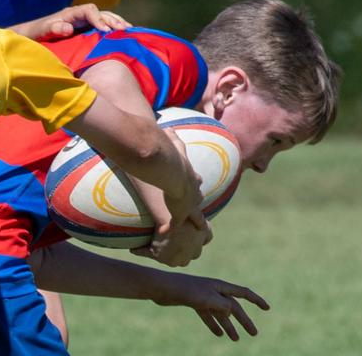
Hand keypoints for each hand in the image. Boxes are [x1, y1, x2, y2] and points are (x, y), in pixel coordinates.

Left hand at [14, 3, 130, 40]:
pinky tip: (124, 38)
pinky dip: (114, 31)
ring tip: (130, 32)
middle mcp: (79, 16)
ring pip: (105, 19)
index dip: (98, 19)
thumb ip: (52, 28)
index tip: (106, 31)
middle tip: (124, 30)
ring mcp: (84, 23)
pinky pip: (103, 29)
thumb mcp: (41, 31)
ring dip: (117, 24)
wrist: (30, 36)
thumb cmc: (35, 33)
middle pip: (101, 13)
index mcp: (70, 13)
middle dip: (113, 20)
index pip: (89, 10)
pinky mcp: (86, 32)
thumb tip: (68, 28)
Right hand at [142, 130, 205, 265]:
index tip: (196, 183)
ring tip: (197, 232)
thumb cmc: (172, 157)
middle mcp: (192, 192)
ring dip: (195, 223)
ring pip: (193, 217)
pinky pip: (174, 224)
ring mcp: (187, 205)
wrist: (173, 171)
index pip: (195, 180)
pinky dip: (169, 229)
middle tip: (198, 211)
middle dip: (197, 205)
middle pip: (197, 200)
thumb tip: (167, 126)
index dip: (195, 182)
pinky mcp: (179, 214)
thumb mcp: (174, 144)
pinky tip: (164, 234)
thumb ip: (171, 137)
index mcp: (190, 177)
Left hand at [151, 273, 269, 340]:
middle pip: (233, 307)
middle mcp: (214, 291)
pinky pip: (208, 316)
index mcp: (220, 286)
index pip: (243, 293)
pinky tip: (219, 334)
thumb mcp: (206, 298)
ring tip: (236, 340)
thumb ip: (222, 305)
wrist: (162, 288)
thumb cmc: (185, 290)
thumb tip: (233, 312)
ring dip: (229, 326)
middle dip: (244, 320)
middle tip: (254, 334)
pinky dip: (214, 325)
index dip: (256, 300)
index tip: (267, 308)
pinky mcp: (194, 303)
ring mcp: (204, 297)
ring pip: (221, 314)